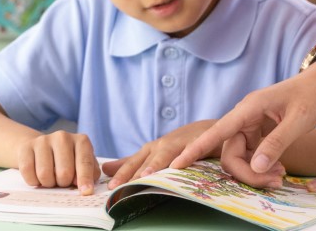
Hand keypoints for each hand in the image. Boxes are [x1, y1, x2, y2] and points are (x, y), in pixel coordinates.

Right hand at [16, 131, 100, 192]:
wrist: (41, 148)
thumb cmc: (68, 160)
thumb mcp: (82, 164)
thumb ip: (90, 174)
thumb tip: (87, 188)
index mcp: (81, 141)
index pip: (85, 162)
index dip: (85, 179)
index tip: (86, 192)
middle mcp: (63, 137)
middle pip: (64, 172)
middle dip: (63, 183)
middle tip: (61, 181)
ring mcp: (43, 140)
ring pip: (45, 174)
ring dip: (48, 183)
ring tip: (50, 177)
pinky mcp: (26, 147)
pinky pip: (28, 172)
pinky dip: (33, 181)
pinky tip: (37, 175)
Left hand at [103, 121, 217, 188]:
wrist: (210, 128)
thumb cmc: (180, 144)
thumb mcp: (155, 153)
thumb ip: (132, 162)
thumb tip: (105, 168)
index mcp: (152, 149)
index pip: (134, 163)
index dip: (122, 174)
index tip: (109, 188)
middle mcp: (163, 145)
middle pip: (146, 160)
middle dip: (132, 173)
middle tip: (119, 185)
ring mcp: (180, 143)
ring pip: (165, 154)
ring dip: (155, 164)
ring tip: (145, 176)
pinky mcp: (199, 142)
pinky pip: (192, 150)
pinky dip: (185, 156)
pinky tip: (178, 165)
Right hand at [170, 71, 315, 179]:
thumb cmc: (312, 95)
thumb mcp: (299, 121)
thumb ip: (277, 143)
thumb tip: (255, 167)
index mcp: (249, 108)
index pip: (217, 131)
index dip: (196, 149)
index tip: (176, 164)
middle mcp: (245, 116)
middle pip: (231, 152)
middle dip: (247, 173)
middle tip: (276, 182)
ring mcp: (251, 124)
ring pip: (240, 156)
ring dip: (256, 172)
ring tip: (280, 177)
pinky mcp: (259, 131)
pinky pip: (251, 154)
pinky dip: (262, 166)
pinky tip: (278, 170)